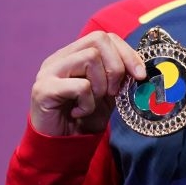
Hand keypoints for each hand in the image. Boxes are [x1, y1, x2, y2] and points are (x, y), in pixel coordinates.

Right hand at [30, 32, 146, 136]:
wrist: (60, 147)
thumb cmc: (83, 118)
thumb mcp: (109, 94)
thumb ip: (121, 77)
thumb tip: (141, 68)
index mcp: (74, 54)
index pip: (105, 37)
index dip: (127, 52)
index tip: (140, 75)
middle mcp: (60, 58)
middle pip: (98, 40)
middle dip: (116, 67)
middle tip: (113, 93)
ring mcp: (49, 71)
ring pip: (90, 58)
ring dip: (101, 86)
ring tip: (93, 103)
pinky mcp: (44, 89)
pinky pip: (80, 86)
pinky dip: (88, 103)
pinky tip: (80, 113)